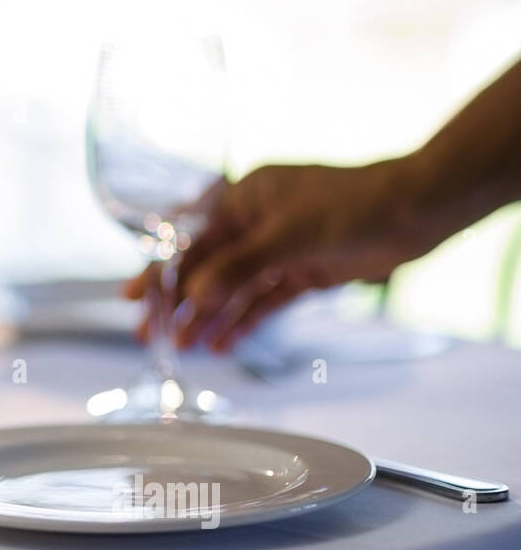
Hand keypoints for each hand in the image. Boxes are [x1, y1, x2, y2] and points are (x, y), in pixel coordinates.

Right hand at [123, 159, 434, 350]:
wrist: (418, 209)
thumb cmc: (356, 205)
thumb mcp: (290, 235)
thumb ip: (240, 267)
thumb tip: (197, 297)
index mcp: (243, 199)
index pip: (190, 242)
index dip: (160, 272)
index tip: (131, 298)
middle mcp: (255, 223)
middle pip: (206, 268)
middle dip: (178, 303)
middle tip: (150, 335)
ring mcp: (278, 248)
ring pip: (232, 289)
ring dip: (209, 318)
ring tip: (186, 349)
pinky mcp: (302, 271)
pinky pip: (263, 300)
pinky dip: (244, 321)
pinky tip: (224, 344)